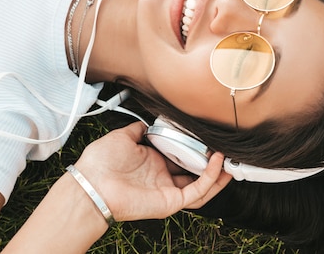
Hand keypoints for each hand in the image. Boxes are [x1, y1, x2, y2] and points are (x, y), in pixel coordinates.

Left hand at [75, 121, 231, 220]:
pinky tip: (217, 162)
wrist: (92, 183)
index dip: (196, 147)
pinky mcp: (171, 200)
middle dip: (212, 163)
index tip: (208, 135)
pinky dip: (210, 177)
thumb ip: (138, 129)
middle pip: (195, 172)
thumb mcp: (123, 136)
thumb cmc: (101, 163)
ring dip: (218, 174)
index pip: (181, 156)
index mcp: (153, 162)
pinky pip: (197, 191)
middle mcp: (163, 177)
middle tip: (227, 149)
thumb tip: (146, 122)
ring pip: (202, 185)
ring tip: (231, 160)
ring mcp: (168, 190)